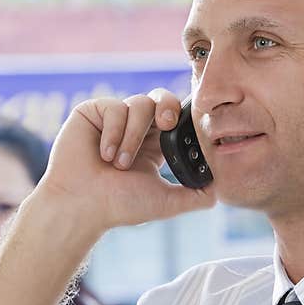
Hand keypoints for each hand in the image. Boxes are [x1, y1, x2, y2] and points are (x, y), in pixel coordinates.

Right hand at [39, 89, 216, 231]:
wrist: (82, 206)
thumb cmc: (119, 206)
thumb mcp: (165, 202)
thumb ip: (194, 196)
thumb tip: (221, 191)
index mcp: (153, 144)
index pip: (175, 117)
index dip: (183, 117)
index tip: (188, 129)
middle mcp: (135, 128)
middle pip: (161, 98)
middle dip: (168, 106)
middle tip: (167, 124)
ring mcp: (113, 119)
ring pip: (139, 103)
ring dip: (134, 136)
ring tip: (120, 164)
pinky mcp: (92, 112)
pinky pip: (114, 107)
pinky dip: (114, 132)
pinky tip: (104, 154)